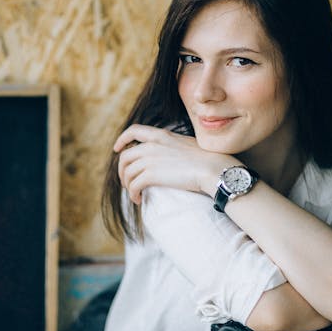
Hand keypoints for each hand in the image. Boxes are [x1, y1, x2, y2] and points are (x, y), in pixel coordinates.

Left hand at [114, 124, 236, 203]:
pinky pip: (134, 185)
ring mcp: (151, 159)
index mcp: (161, 135)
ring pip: (127, 172)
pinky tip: (139, 200)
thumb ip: (173, 146)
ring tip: (135, 193)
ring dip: (127, 185)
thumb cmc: (208, 159)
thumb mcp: (187, 144)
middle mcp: (152, 145)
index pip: (134, 130)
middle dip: (122, 170)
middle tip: (127, 181)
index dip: (122, 139)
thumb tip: (168, 157)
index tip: (117, 149)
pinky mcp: (152, 175)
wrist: (213, 168)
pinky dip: (133, 194)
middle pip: (125, 156)